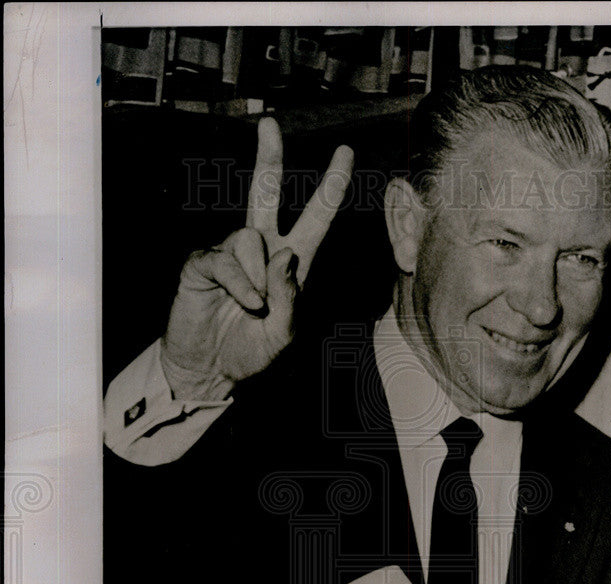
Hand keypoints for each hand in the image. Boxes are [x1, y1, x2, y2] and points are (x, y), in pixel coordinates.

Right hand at [161, 118, 353, 398]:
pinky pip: (227, 260)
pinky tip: (244, 304)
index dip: (330, 187)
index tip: (345, 154)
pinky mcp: (203, 264)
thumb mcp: (284, 335)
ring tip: (254, 307)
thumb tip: (285, 254)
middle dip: (268, 157)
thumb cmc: (250, 352)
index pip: (315, 217)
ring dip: (258, 276)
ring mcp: (230, 254)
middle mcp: (261, 249)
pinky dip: (241, 284)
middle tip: (269, 124)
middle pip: (265, 192)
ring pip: (250, 237)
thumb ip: (291, 299)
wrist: (208, 371)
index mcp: (291, 263)